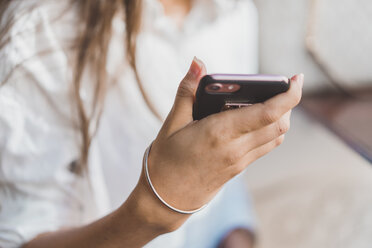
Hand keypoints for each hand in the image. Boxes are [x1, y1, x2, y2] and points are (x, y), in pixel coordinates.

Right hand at [133, 58, 303, 231]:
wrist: (165, 198)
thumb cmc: (166, 160)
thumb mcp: (171, 123)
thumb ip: (187, 90)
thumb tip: (198, 62)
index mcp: (220, 133)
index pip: (268, 112)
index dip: (289, 94)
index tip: (297, 78)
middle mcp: (236, 149)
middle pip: (279, 124)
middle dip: (288, 103)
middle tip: (281, 85)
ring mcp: (240, 162)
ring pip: (276, 137)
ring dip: (280, 117)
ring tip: (269, 101)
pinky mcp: (239, 169)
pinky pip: (264, 147)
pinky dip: (269, 131)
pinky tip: (254, 121)